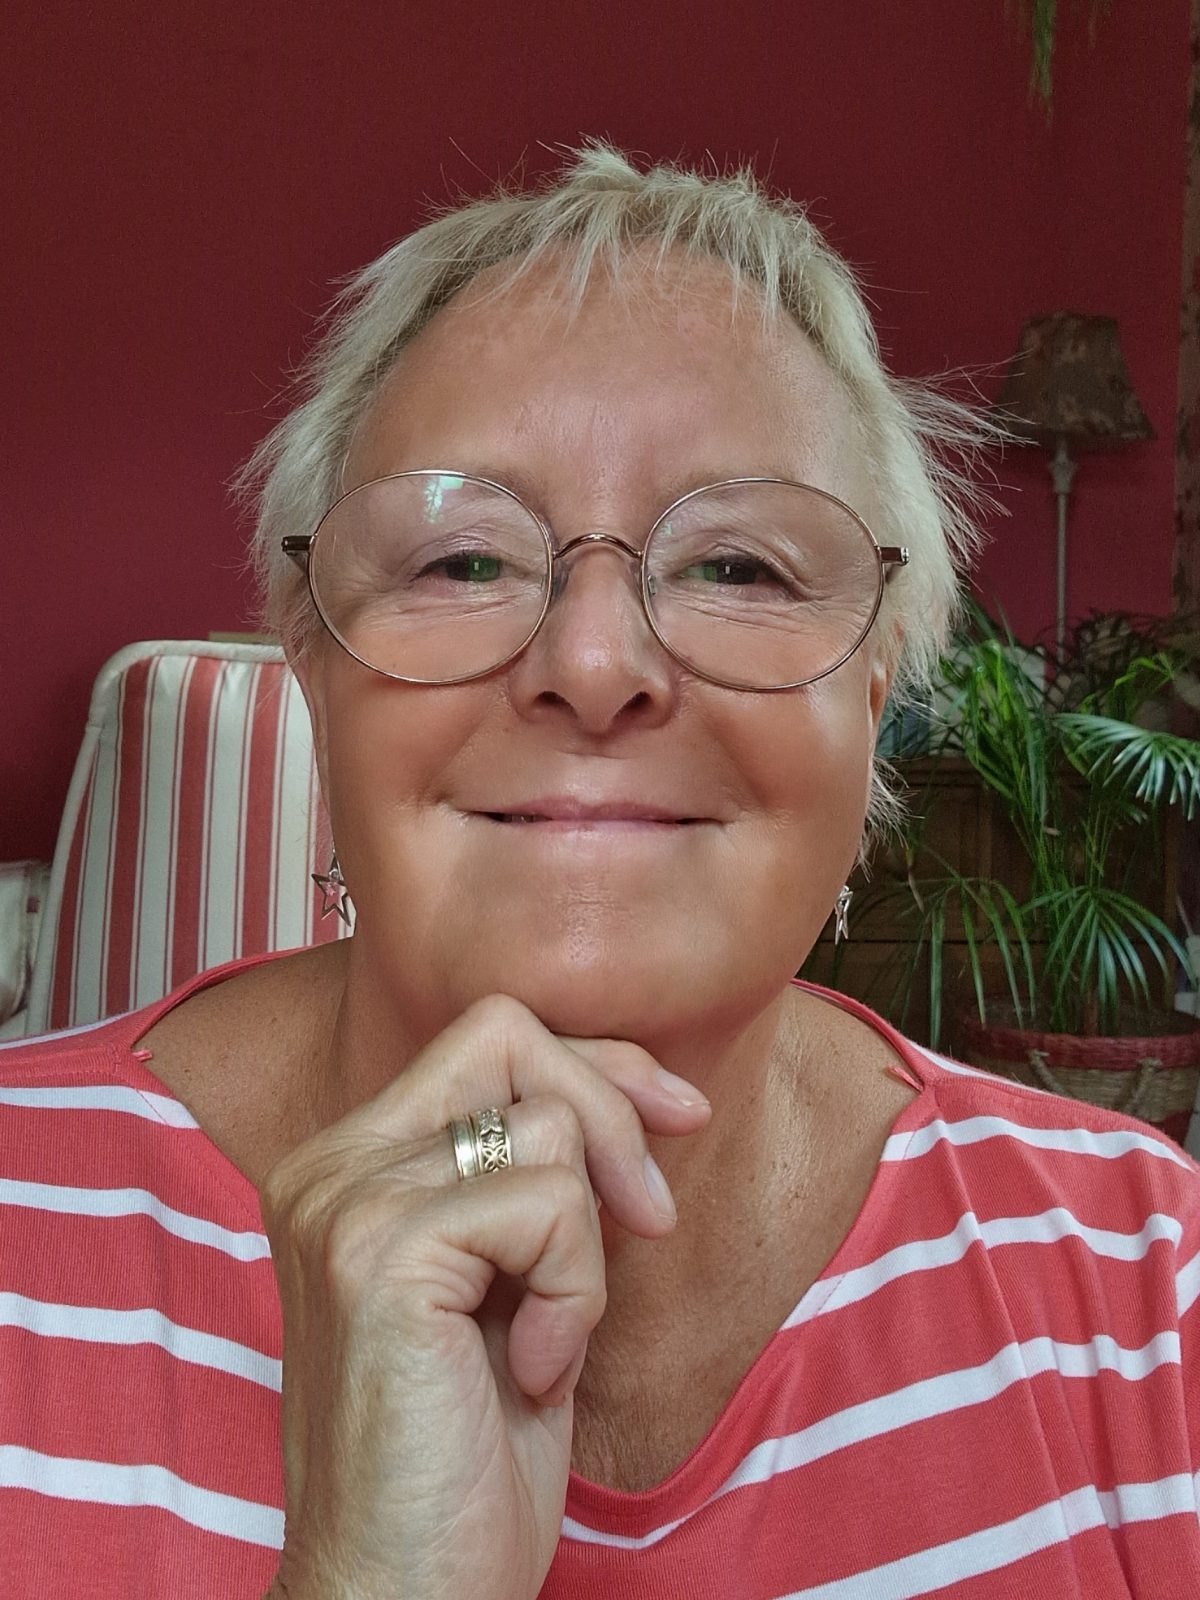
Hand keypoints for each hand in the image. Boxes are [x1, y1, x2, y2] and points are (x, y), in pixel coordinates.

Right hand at [259, 994, 710, 1599]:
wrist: (401, 1594)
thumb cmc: (466, 1455)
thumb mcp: (517, 1285)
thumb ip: (536, 1180)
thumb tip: (636, 1091)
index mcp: (350, 1166)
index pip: (488, 1036)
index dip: (595, 1064)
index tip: (674, 1120)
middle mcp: (330, 1166)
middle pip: (506, 1035)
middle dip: (611, 1108)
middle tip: (652, 1217)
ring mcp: (346, 1204)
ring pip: (545, 1125)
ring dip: (589, 1240)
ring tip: (550, 1340)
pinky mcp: (380, 1255)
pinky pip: (548, 1205)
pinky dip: (576, 1290)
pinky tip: (535, 1369)